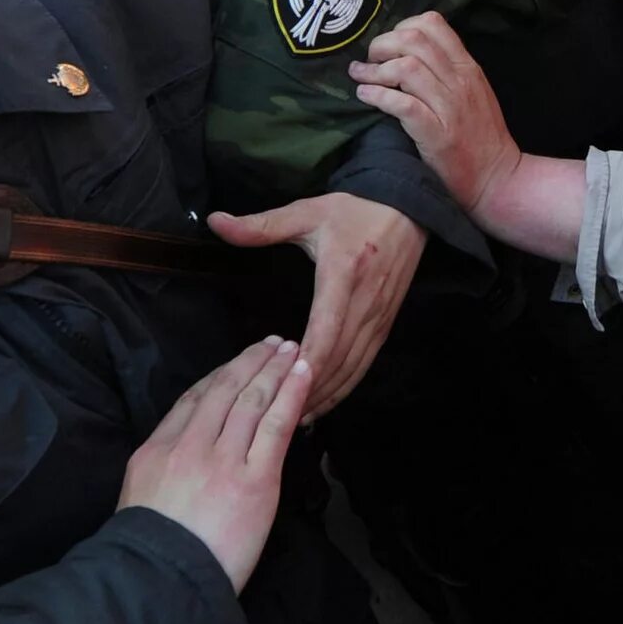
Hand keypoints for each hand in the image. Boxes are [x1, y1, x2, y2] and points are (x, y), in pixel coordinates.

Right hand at [119, 336, 309, 591]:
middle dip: (251, 362)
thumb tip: (183, 461)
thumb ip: (162, 471)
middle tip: (272, 344)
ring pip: (252, 400)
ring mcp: (224, 460)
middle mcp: (189, 446)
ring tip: (291, 350)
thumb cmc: (150, 556)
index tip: (237, 364)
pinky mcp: (255, 480)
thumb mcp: (138, 500)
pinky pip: (277, 425)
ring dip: (275, 370)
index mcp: (156, 450)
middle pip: (224, 390)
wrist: (160, 581)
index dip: (220, 376)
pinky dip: (292, 393)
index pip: (192, 400)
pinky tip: (303, 374)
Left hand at [206, 194, 421, 417]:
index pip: (327, 329)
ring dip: (326, 394)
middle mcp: (365, 302)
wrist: (407, 208)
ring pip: (354, 367)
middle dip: (309, 388)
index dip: (306, 361)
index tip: (281, 382)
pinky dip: (344, 387)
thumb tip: (215, 221)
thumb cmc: (353, 211)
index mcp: (343, 275)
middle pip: (339, 358)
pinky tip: (322, 401)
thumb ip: (261, 224)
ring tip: (294, 415)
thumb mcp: (307, 211)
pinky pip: (365, 364)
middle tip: (275, 410)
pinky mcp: (386, 324)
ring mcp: (379, 317)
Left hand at [349, 12, 520, 210]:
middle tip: (369, 61)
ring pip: (406, 68)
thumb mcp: (473, 92)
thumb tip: (408, 53)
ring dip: (374, 70)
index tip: (388, 46)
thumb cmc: (481, 138)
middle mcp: (460, 81)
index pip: (433, 24)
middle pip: (413, 40)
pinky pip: (402, 104)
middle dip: (382, 45)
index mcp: (468, 67)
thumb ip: (448, 70)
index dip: (401, 27)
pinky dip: (377, 95)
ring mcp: (449, 107)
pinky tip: (365, 96)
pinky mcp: (437, 133)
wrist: (497, 179)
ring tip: (360, 78)